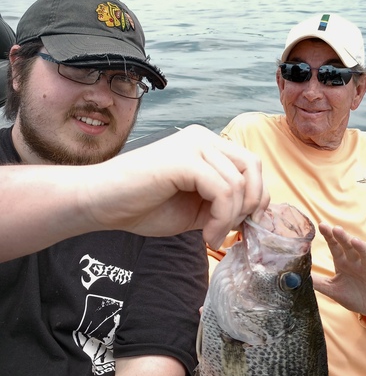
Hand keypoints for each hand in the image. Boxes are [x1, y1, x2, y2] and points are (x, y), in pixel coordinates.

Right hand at [87, 125, 269, 248]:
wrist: (99, 203)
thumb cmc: (141, 205)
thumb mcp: (195, 207)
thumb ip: (223, 205)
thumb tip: (255, 214)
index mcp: (205, 145)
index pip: (249, 164)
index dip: (256, 196)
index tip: (244, 225)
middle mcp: (202, 138)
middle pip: (252, 166)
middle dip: (251, 204)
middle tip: (233, 231)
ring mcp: (193, 145)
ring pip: (239, 183)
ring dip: (231, 219)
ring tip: (211, 237)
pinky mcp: (184, 159)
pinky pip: (223, 191)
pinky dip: (222, 218)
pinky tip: (205, 234)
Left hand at [313, 223, 365, 319]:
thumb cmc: (354, 295)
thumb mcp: (332, 289)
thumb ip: (318, 282)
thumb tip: (297, 276)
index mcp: (344, 262)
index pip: (335, 246)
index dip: (329, 236)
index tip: (322, 225)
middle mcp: (357, 262)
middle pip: (350, 247)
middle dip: (343, 237)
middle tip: (336, 229)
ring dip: (362, 247)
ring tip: (355, 241)